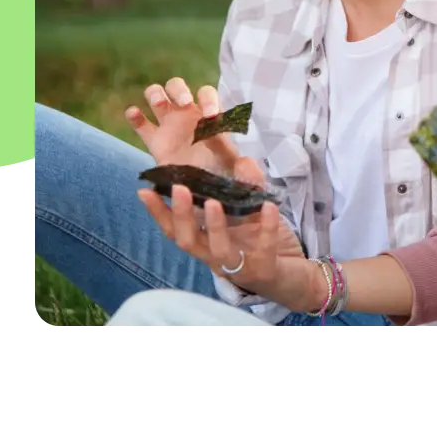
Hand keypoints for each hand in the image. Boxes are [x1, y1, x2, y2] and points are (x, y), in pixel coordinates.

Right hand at [124, 76, 240, 172]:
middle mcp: (187, 114)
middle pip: (177, 86)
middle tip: (183, 104)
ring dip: (155, 94)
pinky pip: (140, 123)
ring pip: (156, 96)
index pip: (207, 95)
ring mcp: (168, 125)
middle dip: (179, 90)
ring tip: (158, 104)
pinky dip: (134, 116)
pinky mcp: (154, 140)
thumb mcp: (235, 170)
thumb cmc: (222, 176)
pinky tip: (134, 114)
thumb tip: (246, 162)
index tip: (210, 115)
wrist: (203, 193)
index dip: (208, 100)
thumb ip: (242, 166)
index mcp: (208, 116)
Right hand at [137, 158, 317, 308]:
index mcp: (206, 242)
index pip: (174, 229)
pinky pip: (263, 249)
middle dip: (181, 216)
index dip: (158, 212)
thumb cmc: (261, 244)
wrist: (293, 277)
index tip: (143, 189)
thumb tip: (243, 159)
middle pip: (187, 241)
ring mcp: (238, 267)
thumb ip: (244, 187)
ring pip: (218, 251)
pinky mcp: (263, 270)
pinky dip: (265, 228)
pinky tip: (268, 206)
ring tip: (213, 202)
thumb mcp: (248, 213)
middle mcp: (215, 256)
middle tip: (179, 189)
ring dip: (215, 226)